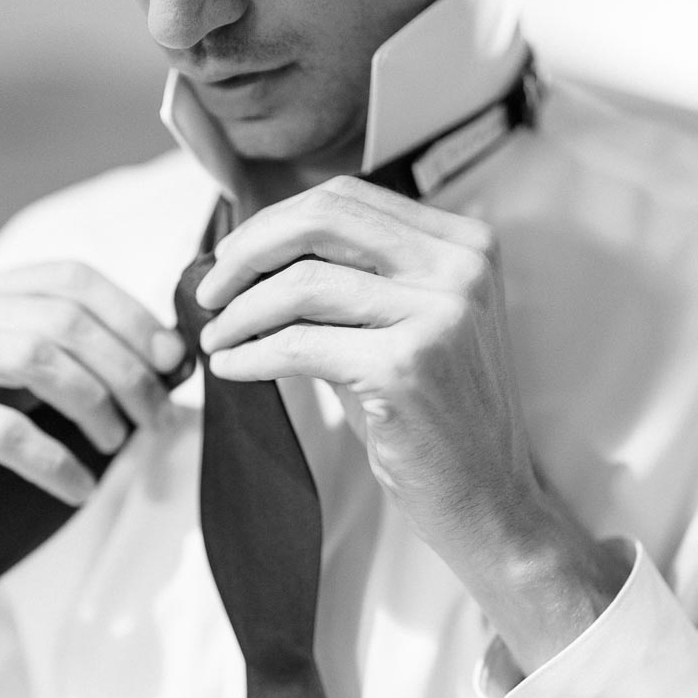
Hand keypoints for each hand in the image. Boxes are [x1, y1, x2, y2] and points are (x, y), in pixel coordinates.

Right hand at [0, 259, 185, 613]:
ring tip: (115, 445)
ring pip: (32, 359)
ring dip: (93, 405)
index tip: (174, 364)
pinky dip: (54, 461)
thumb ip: (104, 361)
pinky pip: (4, 430)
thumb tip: (178, 357)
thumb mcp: (53, 386)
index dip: (131, 316)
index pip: (71, 278)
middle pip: (59, 320)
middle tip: (155, 419)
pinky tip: (79, 489)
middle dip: (123, 370)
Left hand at [196, 176, 629, 672]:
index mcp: (463, 244)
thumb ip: (349, 283)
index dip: (274, 221)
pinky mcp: (407, 366)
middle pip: (322, 221)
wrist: (488, 499)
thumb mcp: (403, 328)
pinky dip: (251, 355)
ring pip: (302, 285)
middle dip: (249, 251)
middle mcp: (460, 267)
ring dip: (240, 313)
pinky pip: (299, 345)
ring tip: (214, 339)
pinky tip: (231, 367)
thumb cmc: (435, 419)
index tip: (233, 258)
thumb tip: (253, 259)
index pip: (346, 198)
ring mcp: (439, 314)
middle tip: (209, 291)